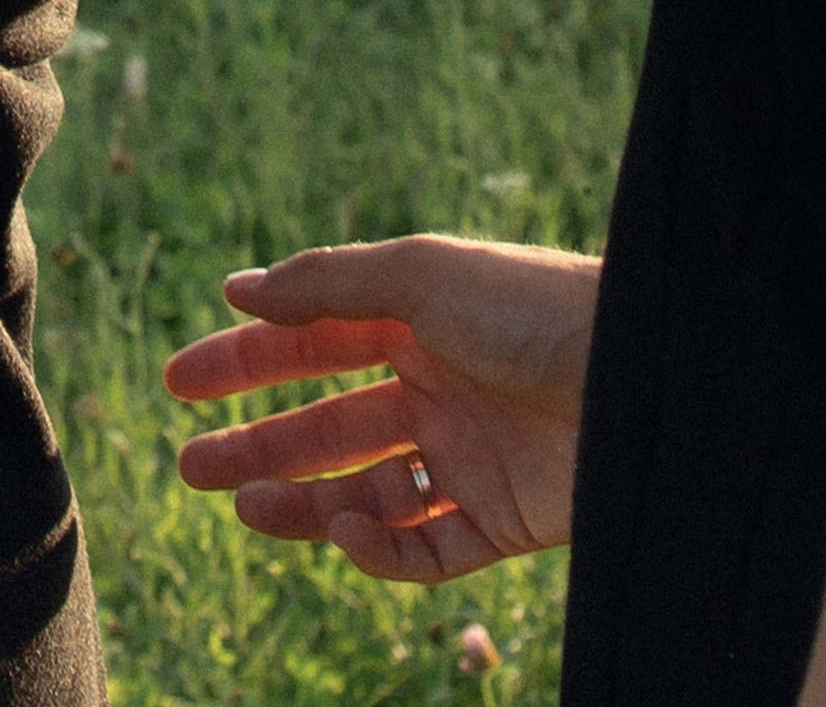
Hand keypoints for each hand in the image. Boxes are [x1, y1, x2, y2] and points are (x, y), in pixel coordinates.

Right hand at [164, 237, 600, 582]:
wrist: (645, 378)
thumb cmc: (530, 308)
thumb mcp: (418, 276)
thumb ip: (326, 287)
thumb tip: (239, 290)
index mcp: (416, 323)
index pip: (313, 344)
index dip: (246, 362)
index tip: (181, 382)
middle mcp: (437, 390)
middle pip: (329, 427)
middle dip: (258, 444)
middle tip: (189, 465)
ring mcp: (468, 459)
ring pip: (365, 492)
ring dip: (302, 502)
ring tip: (245, 504)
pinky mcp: (503, 524)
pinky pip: (423, 549)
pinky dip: (378, 547)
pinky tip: (346, 526)